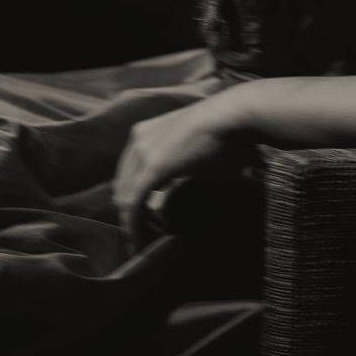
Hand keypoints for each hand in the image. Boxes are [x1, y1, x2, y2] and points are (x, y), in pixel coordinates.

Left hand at [112, 97, 245, 247]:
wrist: (231, 115)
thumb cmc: (224, 132)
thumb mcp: (195, 152)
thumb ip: (181, 172)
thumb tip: (178, 192)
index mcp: (146, 131)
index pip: (128, 172)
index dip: (134, 195)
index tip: (144, 214)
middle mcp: (139, 139)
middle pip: (123, 185)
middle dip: (131, 210)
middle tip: (142, 231)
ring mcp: (143, 152)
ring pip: (126, 197)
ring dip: (132, 220)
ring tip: (140, 240)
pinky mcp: (152, 168)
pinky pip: (134, 204)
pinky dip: (133, 225)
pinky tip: (138, 240)